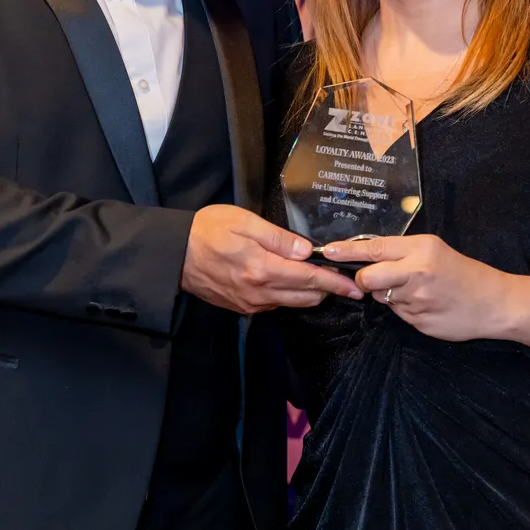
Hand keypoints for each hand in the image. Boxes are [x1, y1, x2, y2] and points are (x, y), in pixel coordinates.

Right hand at [183, 205, 360, 314]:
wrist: (174, 255)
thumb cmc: (206, 230)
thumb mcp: (243, 222)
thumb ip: (277, 237)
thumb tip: (306, 251)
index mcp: (261, 269)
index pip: (309, 279)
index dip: (336, 283)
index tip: (356, 287)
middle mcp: (259, 292)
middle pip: (306, 296)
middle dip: (329, 290)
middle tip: (347, 281)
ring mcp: (250, 303)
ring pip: (292, 303)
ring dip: (311, 295)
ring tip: (325, 282)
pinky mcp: (242, 307)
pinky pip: (275, 305)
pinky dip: (290, 296)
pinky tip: (292, 283)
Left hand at [322, 233, 510, 341]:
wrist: (495, 303)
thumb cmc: (464, 274)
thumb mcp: (435, 251)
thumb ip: (402, 254)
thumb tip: (367, 259)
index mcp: (421, 249)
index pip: (374, 248)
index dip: (347, 251)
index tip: (328, 251)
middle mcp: (416, 272)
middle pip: (368, 277)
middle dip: (365, 280)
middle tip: (377, 280)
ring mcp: (417, 299)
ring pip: (382, 297)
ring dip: (391, 295)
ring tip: (419, 292)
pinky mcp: (419, 321)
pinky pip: (398, 314)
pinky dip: (406, 310)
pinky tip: (427, 305)